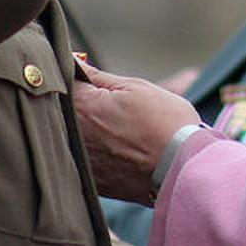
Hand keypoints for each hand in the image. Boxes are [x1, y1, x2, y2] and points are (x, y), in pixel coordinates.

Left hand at [73, 62, 200, 204]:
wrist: (184, 168)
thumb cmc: (164, 123)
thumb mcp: (134, 87)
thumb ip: (97, 76)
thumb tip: (73, 62)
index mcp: (82, 107)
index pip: (61, 83)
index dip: (74, 77)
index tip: (87, 77)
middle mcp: (75, 136)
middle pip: (63, 114)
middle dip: (79, 105)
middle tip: (108, 106)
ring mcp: (83, 163)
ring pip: (73, 139)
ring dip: (86, 132)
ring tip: (117, 131)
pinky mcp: (95, 183)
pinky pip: (86, 163)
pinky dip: (96, 155)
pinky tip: (118, 152)